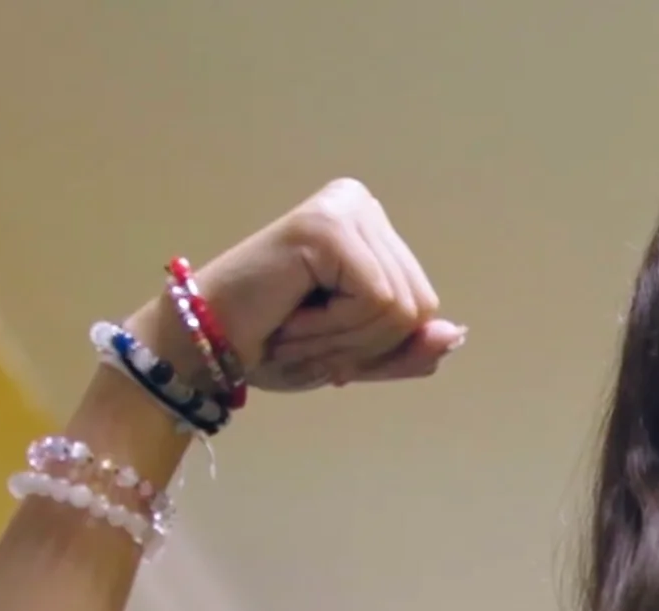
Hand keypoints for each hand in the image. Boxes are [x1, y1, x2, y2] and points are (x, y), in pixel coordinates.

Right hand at [126, 178, 466, 393]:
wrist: (203, 349)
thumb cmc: (273, 346)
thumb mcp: (357, 356)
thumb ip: (409, 349)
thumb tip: (455, 334)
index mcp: (374, 230)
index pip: (425, 308)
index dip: (379, 346)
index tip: (322, 336)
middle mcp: (362, 206)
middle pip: (420, 308)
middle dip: (365, 346)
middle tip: (305, 334)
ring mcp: (346, 209)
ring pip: (402, 310)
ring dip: (345, 342)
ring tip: (295, 326)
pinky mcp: (328, 225)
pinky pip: (378, 303)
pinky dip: (336, 331)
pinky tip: (292, 317)